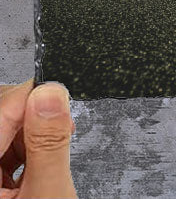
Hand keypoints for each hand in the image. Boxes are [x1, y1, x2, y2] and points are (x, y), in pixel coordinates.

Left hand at [0, 79, 76, 198]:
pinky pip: (7, 148)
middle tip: (61, 123)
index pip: (0, 109)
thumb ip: (49, 143)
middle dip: (34, 112)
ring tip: (56, 146)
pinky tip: (46, 156)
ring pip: (6, 129)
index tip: (59, 95)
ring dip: (35, 131)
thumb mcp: (49, 192)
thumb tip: (52, 94)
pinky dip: (30, 146)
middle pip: (1, 115)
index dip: (32, 96)